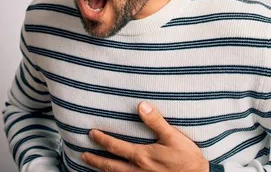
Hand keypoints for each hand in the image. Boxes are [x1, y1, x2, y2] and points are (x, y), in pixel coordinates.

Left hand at [82, 101, 208, 171]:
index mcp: (142, 156)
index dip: (102, 140)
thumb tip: (141, 105)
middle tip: (83, 155)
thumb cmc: (187, 158)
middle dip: (95, 159)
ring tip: (92, 166)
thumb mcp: (173, 136)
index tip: (91, 134)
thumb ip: (156, 121)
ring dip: (102, 171)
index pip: (115, 147)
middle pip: (110, 166)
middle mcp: (137, 170)